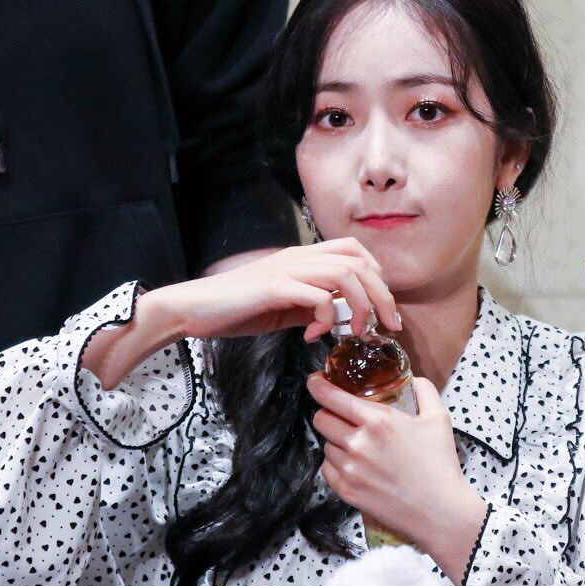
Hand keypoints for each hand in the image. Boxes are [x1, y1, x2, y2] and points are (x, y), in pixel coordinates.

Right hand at [156, 237, 399, 342]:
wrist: (194, 308)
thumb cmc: (236, 309)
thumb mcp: (284, 306)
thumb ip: (311, 306)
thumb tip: (338, 318)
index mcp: (301, 257)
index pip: (353, 249)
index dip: (376, 273)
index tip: (381, 305)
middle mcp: (298, 256)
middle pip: (359, 262)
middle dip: (382, 295)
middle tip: (389, 325)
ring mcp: (286, 269)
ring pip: (346, 273)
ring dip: (361, 305)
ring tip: (358, 331)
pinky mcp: (274, 287)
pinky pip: (317, 296)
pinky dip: (325, 318)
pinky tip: (313, 336)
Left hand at [309, 373, 487, 585]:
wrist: (439, 511)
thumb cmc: (440, 465)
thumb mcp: (439, 419)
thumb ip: (425, 391)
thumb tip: (414, 379)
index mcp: (378, 421)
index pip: (332, 397)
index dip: (318, 386)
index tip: (316, 381)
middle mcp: (358, 443)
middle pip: (321, 419)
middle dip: (328, 414)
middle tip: (343, 418)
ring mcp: (349, 469)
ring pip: (325, 445)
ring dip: (336, 442)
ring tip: (359, 448)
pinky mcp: (346, 491)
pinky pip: (327, 469)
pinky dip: (337, 465)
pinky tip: (356, 467)